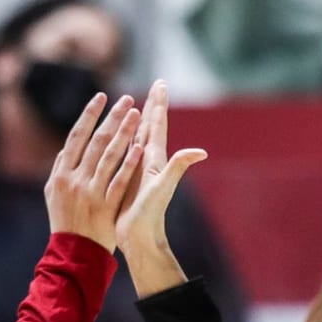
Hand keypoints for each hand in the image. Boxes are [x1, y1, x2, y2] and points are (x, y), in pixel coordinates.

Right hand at [45, 93, 143, 250]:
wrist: (73, 251)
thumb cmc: (63, 219)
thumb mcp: (53, 192)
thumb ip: (61, 168)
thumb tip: (67, 147)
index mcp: (61, 173)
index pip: (77, 136)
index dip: (89, 115)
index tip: (101, 96)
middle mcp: (75, 179)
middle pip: (96, 141)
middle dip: (112, 118)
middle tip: (126, 98)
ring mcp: (91, 192)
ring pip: (109, 156)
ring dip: (123, 133)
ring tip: (136, 114)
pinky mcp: (106, 205)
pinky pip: (118, 181)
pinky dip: (129, 164)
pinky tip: (140, 148)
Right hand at [115, 80, 206, 257]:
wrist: (141, 238)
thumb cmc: (150, 214)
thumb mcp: (163, 187)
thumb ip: (179, 166)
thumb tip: (201, 152)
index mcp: (156, 159)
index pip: (158, 125)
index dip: (159, 104)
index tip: (161, 83)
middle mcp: (149, 162)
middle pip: (151, 127)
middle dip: (153, 105)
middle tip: (156, 85)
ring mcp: (138, 170)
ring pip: (137, 137)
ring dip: (138, 120)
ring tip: (136, 104)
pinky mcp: (126, 179)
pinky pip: (124, 153)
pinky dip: (123, 141)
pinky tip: (120, 137)